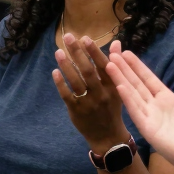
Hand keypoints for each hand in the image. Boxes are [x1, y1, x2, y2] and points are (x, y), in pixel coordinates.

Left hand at [52, 35, 126, 149]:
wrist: (107, 136)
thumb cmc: (112, 107)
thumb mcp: (118, 87)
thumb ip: (115, 65)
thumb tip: (116, 42)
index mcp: (114, 86)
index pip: (103, 65)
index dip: (94, 51)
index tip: (84, 38)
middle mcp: (102, 94)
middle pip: (88, 70)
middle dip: (77, 53)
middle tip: (68, 37)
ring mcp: (89, 103)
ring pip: (76, 82)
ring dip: (66, 65)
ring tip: (58, 52)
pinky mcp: (77, 111)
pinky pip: (67, 95)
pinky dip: (60, 83)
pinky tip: (55, 71)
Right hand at [106, 52, 173, 173]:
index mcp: (166, 98)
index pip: (148, 79)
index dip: (137, 66)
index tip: (126, 53)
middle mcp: (154, 105)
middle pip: (136, 83)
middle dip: (124, 69)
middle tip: (112, 54)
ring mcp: (149, 116)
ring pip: (132, 94)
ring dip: (121, 79)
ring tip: (110, 65)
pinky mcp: (146, 128)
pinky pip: (135, 110)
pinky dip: (127, 98)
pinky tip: (119, 85)